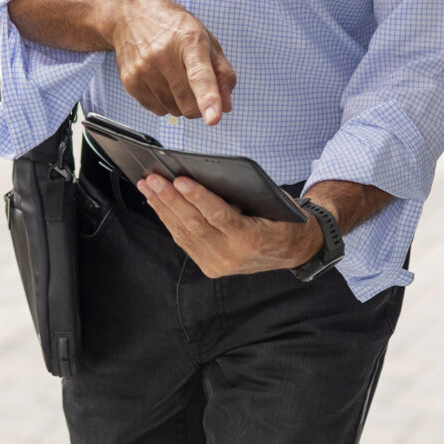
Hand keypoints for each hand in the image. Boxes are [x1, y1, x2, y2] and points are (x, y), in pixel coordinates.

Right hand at [109, 0, 236, 124]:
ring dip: (180, 103)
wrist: (131, 15)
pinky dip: (164, 103)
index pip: (200, 75)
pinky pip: (157, 110)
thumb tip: (225, 106)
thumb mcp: (206, 39)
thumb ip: (222, 73)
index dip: (208, 98)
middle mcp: (163, 54)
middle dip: (198, 105)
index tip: (213, 118)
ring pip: (174, 111)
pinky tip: (160, 81)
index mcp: (189, 40)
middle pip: (188, 103)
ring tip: (174, 76)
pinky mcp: (130, 81)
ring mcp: (143, 69)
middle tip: (195, 87)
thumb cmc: (173, 27)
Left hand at [138, 174, 323, 276]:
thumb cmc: (284, 219)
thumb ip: (242, 195)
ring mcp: (219, 265)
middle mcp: (232, 257)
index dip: (198, 197)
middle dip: (170, 199)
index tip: (180, 179)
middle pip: (195, 225)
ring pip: (184, 234)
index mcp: (252, 240)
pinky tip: (158, 204)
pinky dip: (169, 221)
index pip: (219, 216)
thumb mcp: (272, 203)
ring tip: (148, 187)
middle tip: (153, 178)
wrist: (295, 250)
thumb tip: (204, 176)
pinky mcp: (210, 268)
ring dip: (163, 208)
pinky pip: (185, 242)